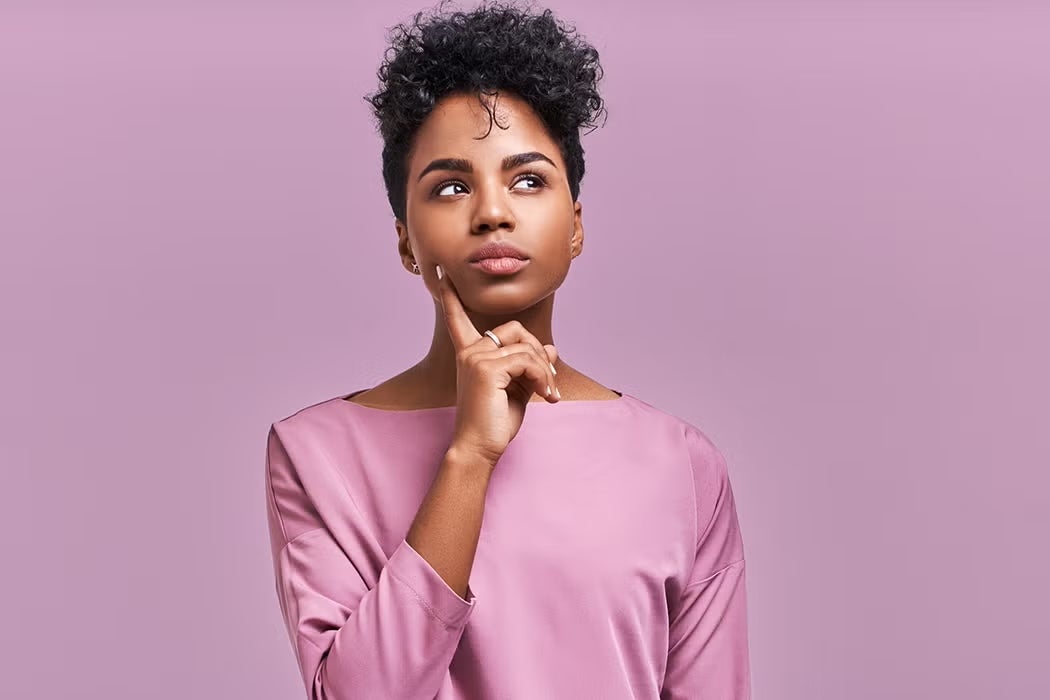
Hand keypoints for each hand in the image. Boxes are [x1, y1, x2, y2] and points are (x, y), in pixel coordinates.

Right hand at [432, 264, 559, 464]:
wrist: (479, 448)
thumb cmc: (495, 422)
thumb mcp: (518, 389)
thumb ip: (531, 367)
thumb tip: (552, 349)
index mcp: (470, 355)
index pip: (458, 320)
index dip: (451, 299)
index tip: (443, 278)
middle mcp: (469, 352)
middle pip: (515, 330)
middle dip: (538, 351)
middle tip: (548, 381)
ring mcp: (476, 358)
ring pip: (526, 347)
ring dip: (545, 371)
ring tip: (549, 394)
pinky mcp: (487, 368)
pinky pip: (528, 360)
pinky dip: (543, 377)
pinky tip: (545, 396)